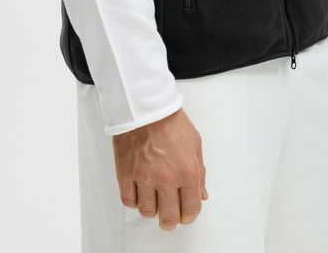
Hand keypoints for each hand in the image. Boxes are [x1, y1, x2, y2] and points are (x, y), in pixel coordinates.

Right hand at [112, 107, 208, 230]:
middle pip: (169, 217)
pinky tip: (139, 192)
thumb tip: (201, 193)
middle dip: (171, 220)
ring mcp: (145, 178)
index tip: (186, 214)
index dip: (189, 215)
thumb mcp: (195, 143)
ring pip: (148, 211)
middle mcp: (166, 179)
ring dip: (152, 209)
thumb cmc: (171, 120)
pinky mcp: (126, 174)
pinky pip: (129, 201)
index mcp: (187, 171)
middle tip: (169, 216)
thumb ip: (200, 172)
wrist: (146, 106)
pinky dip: (135, 200)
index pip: (191, 208)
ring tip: (154, 199)